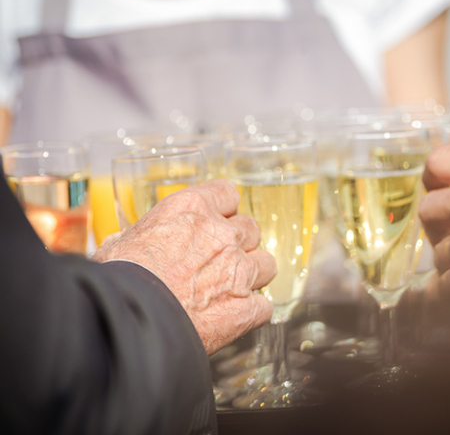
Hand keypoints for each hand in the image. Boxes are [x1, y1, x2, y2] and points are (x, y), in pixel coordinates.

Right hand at [93, 180, 276, 353]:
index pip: (227, 194)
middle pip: (250, 229)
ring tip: (232, 288)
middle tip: (220, 260)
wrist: (127, 321)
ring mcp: (239, 272)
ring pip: (267, 264)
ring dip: (253, 274)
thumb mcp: (119, 243)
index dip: (223, 209)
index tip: (216, 221)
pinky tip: (235, 317)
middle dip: (238, 243)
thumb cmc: (117, 281)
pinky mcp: (245, 309)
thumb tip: (126, 243)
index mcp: (191, 209)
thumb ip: (140, 237)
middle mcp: (222, 235)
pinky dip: (252, 312)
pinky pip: (264, 306)